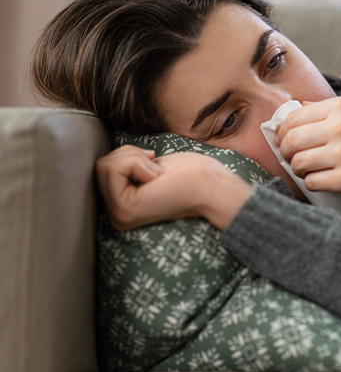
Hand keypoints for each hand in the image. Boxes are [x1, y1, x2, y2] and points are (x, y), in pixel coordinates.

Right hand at [95, 145, 251, 230]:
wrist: (210, 184)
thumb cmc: (187, 172)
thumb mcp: (147, 165)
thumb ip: (123, 166)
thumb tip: (105, 160)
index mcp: (122, 207)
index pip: (103, 169)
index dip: (128, 157)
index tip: (154, 166)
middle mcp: (117, 216)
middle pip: (100, 166)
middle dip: (129, 155)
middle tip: (156, 168)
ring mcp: (119, 216)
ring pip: (104, 166)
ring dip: (134, 158)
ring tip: (157, 173)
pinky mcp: (124, 210)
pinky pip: (112, 169)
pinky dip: (135, 162)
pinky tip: (155, 177)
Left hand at [275, 96, 340, 201]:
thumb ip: (333, 106)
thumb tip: (299, 108)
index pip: (293, 118)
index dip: (284, 130)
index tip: (286, 138)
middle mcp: (339, 128)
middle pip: (290, 141)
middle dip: (286, 150)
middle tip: (293, 156)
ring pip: (298, 163)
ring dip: (300, 168)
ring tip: (310, 169)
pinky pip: (312, 182)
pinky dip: (313, 182)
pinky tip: (324, 179)